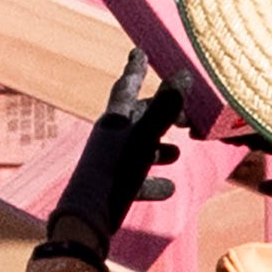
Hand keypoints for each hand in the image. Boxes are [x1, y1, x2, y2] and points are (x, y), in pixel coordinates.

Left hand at [36, 55, 208, 267]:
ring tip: (176, 152)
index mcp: (115, 121)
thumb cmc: (114, 174)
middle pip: (138, 119)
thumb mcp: (143, 139)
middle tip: (186, 117)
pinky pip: (136, 182)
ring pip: (138, 150)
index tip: (139, 51)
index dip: (135, 69)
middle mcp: (110, 139)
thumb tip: (184, 75)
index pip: (126, 86)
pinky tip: (169, 188)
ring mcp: (109, 164)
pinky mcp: (111, 190)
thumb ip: (163, 108)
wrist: (85, 221)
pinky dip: (153, 183)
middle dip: (160, 115)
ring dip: (158, 149)